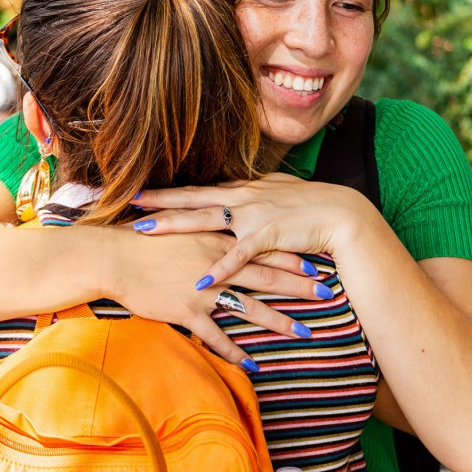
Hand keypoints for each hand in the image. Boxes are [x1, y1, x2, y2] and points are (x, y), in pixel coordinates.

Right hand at [105, 225, 328, 370]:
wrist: (114, 255)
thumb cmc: (145, 239)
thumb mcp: (181, 226)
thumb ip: (207, 230)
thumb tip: (225, 233)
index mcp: (218, 240)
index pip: (263, 248)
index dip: (291, 257)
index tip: (317, 264)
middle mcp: (217, 264)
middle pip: (267, 277)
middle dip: (300, 287)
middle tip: (327, 295)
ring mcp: (203, 289)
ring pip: (250, 307)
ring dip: (280, 322)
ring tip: (305, 334)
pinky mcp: (186, 311)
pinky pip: (215, 336)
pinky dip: (235, 352)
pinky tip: (252, 365)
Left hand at [131, 173, 373, 286]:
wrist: (342, 213)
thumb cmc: (310, 207)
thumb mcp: (276, 195)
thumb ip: (252, 196)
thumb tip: (233, 194)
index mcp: (243, 192)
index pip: (197, 192)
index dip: (168, 193)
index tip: (141, 192)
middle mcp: (242, 199)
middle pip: (191, 200)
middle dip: (158, 202)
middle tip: (129, 201)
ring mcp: (254, 215)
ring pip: (204, 220)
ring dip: (173, 225)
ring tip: (144, 230)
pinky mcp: (269, 235)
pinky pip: (239, 254)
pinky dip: (220, 268)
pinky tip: (201, 279)